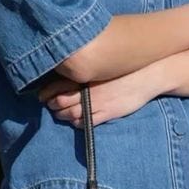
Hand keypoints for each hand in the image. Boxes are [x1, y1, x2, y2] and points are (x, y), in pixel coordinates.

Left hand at [37, 67, 159, 125]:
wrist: (147, 76)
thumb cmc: (125, 68)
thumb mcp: (102, 65)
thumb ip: (86, 69)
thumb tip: (72, 69)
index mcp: (85, 76)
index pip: (56, 86)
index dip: (46, 93)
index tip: (41, 96)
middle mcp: (86, 90)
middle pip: (60, 102)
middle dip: (52, 106)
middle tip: (50, 106)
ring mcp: (95, 104)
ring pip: (70, 114)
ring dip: (62, 116)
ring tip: (60, 114)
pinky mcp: (105, 114)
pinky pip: (85, 123)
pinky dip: (76, 123)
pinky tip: (76, 121)